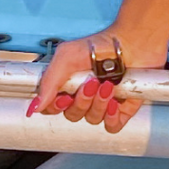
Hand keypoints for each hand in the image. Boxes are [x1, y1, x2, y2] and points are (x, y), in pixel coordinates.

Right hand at [30, 25, 168, 134]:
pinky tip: (114, 102)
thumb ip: (49, 82)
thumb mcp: (66, 56)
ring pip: (91, 119)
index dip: (55, 106)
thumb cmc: (101, 44)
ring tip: (107, 85)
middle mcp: (84, 96)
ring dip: (98, 104)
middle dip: (81, 101)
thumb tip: (35, 107)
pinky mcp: (122, 109)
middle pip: (72, 115)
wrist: (133, 42)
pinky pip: (111, 126)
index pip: (52, 107)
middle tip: (91, 83)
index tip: (63, 97)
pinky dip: (111, 117)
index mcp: (68, 84)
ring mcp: (103, 103)